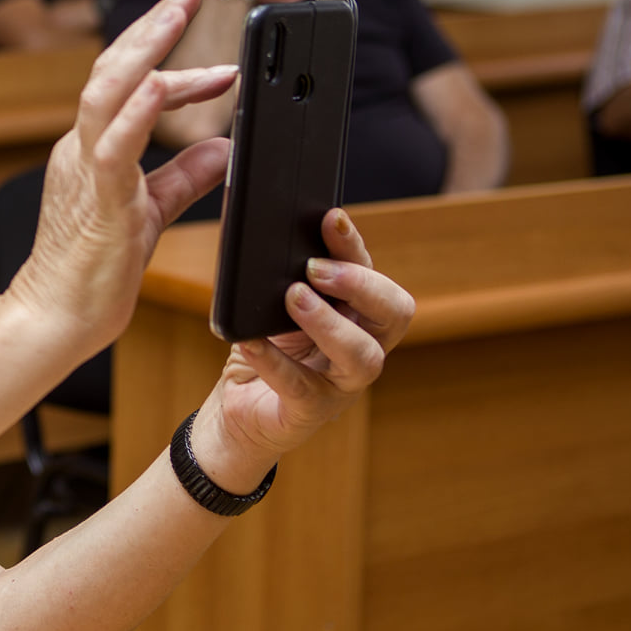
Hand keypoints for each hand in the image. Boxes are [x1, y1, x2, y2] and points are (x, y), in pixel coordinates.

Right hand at [9, 0, 237, 350]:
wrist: (55, 320)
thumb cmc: (92, 274)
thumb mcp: (150, 214)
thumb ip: (184, 178)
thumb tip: (221, 147)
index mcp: (90, 153)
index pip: (129, 90)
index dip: (172, 66)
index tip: (222, 63)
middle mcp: (80, 151)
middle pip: (112, 70)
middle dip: (153, 25)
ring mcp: (85, 172)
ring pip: (107, 91)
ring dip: (146, 47)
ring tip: (180, 10)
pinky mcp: (99, 201)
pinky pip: (115, 147)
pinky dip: (139, 110)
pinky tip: (161, 82)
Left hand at [194, 210, 415, 487]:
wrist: (236, 412)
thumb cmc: (262, 350)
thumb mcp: (267, 306)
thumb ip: (275, 273)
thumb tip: (257, 222)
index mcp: (355, 315)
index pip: (372, 273)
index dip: (354, 246)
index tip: (330, 217)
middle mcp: (360, 347)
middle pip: (394, 313)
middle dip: (360, 284)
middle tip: (314, 267)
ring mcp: (341, 385)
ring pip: (364, 356)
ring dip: (330, 322)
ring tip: (293, 297)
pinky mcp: (309, 412)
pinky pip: (302, 388)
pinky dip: (275, 362)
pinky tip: (251, 341)